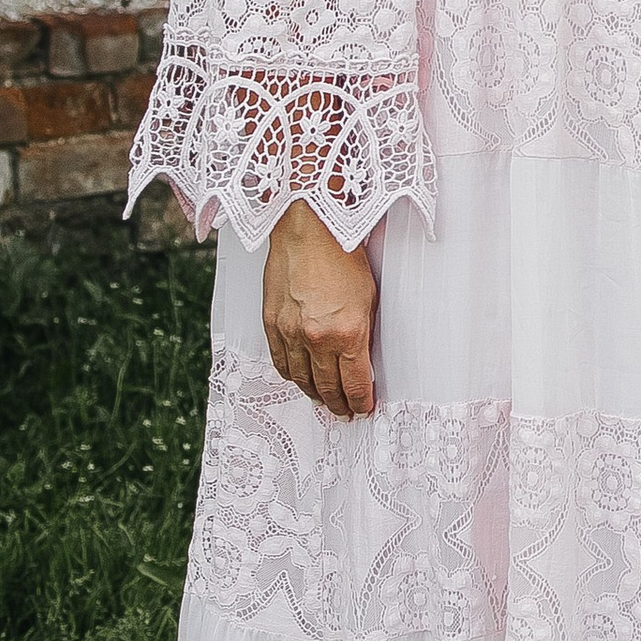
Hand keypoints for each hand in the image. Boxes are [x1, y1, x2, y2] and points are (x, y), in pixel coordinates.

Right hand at [262, 197, 379, 418]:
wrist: (308, 229)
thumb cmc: (342, 254)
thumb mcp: (369, 298)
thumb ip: (363, 333)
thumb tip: (361, 359)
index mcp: (346, 333)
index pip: (353, 383)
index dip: (360, 401)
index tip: (363, 407)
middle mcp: (316, 338)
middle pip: (327, 386)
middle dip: (338, 403)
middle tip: (344, 411)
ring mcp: (290, 332)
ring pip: (301, 378)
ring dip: (314, 393)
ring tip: (323, 399)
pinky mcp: (271, 323)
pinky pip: (280, 361)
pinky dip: (291, 375)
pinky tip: (299, 378)